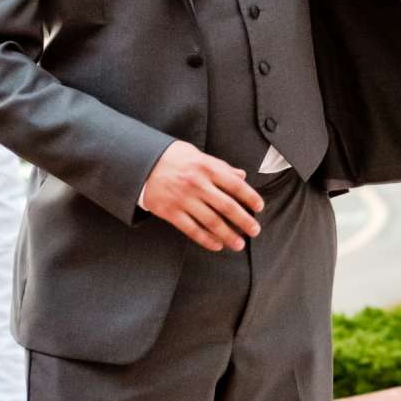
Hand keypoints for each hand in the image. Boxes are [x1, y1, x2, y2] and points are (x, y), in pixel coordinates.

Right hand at [142, 140, 263, 250]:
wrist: (141, 164)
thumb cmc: (173, 158)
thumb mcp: (198, 155)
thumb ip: (221, 167)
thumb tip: (242, 176)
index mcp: (206, 167)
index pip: (235, 184)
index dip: (250, 197)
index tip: (259, 207)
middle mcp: (196, 183)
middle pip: (226, 206)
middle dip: (244, 220)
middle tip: (255, 230)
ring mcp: (183, 199)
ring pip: (211, 222)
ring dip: (228, 235)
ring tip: (239, 244)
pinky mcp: (170, 212)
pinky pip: (192, 229)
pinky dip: (206, 239)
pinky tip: (217, 245)